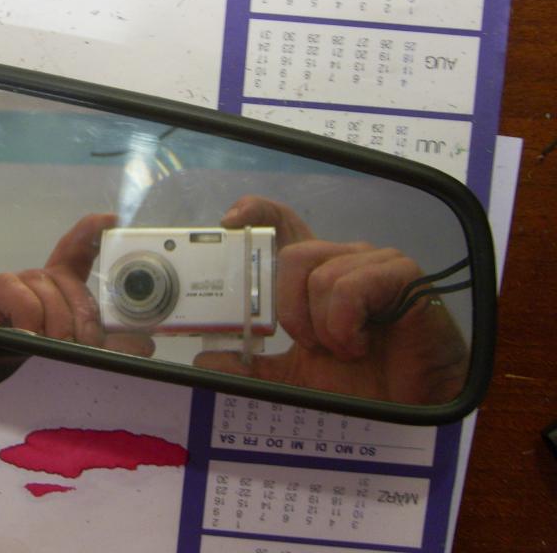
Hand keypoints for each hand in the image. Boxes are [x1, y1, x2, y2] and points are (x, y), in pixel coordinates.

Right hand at [0, 214, 154, 356]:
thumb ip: (108, 348)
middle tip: (86, 345)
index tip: (111, 220)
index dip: (93, 232)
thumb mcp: (74, 351)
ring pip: (47, 290)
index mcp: (59, 288)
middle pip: (69, 279)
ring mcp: (16, 282)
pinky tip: (26, 336)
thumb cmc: (25, 353)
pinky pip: (19, 295)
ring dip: (56, 324)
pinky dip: (29, 318)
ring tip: (55, 348)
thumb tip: (145, 344)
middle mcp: (39, 279)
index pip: (77, 251)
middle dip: (84, 315)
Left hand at [199, 196, 468, 404]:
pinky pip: (351, 286)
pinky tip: (362, 345)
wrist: (413, 407)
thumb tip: (205, 360)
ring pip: (320, 276)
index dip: (257, 212)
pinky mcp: (402, 276)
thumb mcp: (294, 375)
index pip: (285, 223)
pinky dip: (345, 324)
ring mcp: (375, 263)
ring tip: (347, 349)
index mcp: (318, 273)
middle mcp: (344, 258)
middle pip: (293, 255)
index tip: (230, 221)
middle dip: (291, 310)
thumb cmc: (361, 383)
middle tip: (313, 345)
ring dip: (324, 327)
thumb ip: (252, 365)